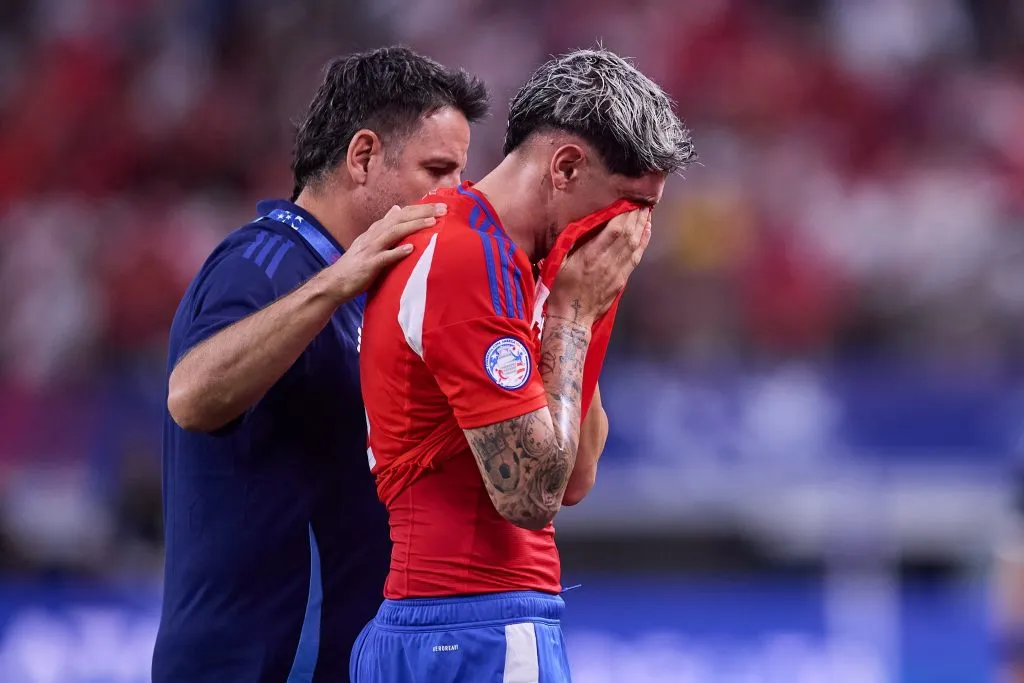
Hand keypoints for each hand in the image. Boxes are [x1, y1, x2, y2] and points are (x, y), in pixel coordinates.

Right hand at [326, 203, 446, 301]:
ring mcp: (371, 250)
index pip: (400, 214)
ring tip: (432, 222)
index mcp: (376, 230)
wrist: (335, 282)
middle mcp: (373, 236)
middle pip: (399, 219)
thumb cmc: (356, 264)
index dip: (419, 208)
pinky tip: (411, 249)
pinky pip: (384, 257)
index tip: (440, 206)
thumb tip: (396, 209)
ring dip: (413, 226)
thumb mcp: (370, 241)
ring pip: (393, 233)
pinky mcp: (369, 265)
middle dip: (421, 212)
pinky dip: (397, 252)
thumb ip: (384, 226)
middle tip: (443, 209)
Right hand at [547, 208, 650, 324]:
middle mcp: (607, 262)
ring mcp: (617, 272)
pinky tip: (646, 230)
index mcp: (591, 256)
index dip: (624, 214)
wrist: (573, 317)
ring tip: (646, 211)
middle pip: (628, 234)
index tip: (628, 200)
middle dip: (636, 216)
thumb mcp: (559, 263)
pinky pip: (636, 257)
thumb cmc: (561, 289)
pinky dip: (643, 242)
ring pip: (634, 244)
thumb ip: (571, 243)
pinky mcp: (622, 280)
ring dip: (642, 226)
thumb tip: (582, 223)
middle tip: (642, 200)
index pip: (614, 230)